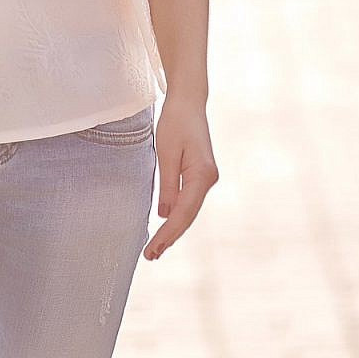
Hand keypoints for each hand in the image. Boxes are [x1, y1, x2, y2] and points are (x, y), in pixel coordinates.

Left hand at [145, 95, 218, 260]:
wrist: (188, 101)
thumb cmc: (176, 121)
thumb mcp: (167, 153)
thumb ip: (168, 185)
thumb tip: (165, 215)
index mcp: (202, 175)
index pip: (183, 213)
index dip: (167, 234)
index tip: (152, 249)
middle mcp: (208, 179)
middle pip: (188, 216)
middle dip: (170, 237)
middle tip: (150, 256)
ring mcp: (206, 178)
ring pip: (189, 211)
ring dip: (173, 229)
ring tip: (156, 249)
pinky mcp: (200, 175)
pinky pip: (188, 201)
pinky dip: (176, 216)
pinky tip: (165, 227)